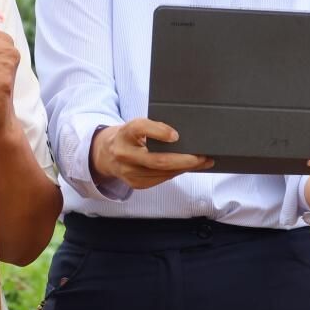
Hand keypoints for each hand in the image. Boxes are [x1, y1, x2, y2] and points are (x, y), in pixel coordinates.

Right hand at [90, 118, 212, 188]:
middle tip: (202, 157)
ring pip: (162, 173)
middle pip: (158, 160)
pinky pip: (160, 180)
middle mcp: (124, 153)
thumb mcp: (136, 126)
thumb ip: (154, 128)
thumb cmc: (129, 137)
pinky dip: (176, 173)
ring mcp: (128, 171)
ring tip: (202, 162)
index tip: (176, 136)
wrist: (106, 154)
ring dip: (185, 168)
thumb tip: (182, 136)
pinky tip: (186, 168)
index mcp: (125, 132)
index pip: (140, 128)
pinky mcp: (134, 183)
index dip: (159, 131)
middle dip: (184, 160)